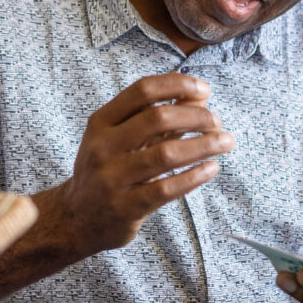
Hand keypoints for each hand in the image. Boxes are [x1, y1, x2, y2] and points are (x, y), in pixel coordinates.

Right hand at [55, 73, 234, 254]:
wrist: (77, 218)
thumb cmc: (109, 170)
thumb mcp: (122, 138)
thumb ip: (159, 118)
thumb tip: (200, 96)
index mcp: (101, 122)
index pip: (142, 90)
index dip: (177, 85)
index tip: (204, 89)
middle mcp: (103, 147)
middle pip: (157, 118)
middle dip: (196, 116)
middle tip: (217, 122)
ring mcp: (112, 178)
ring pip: (167, 154)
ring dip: (204, 145)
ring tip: (225, 142)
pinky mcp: (125, 207)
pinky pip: (166, 188)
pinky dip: (194, 176)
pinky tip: (211, 168)